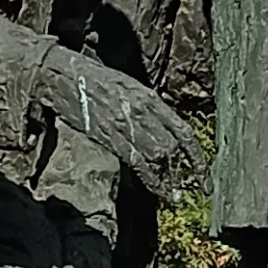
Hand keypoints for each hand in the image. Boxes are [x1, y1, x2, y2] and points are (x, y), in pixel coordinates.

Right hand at [37, 52, 204, 201]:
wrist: (63, 75)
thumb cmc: (94, 79)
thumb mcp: (128, 86)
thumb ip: (146, 107)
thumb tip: (160, 127)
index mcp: (150, 98)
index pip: (183, 131)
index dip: (197, 156)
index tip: (205, 175)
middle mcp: (143, 112)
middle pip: (172, 147)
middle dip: (179, 169)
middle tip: (182, 186)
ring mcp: (126, 125)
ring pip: (159, 156)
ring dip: (166, 175)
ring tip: (172, 192)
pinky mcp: (109, 136)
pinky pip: (138, 162)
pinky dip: (151, 179)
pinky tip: (159, 191)